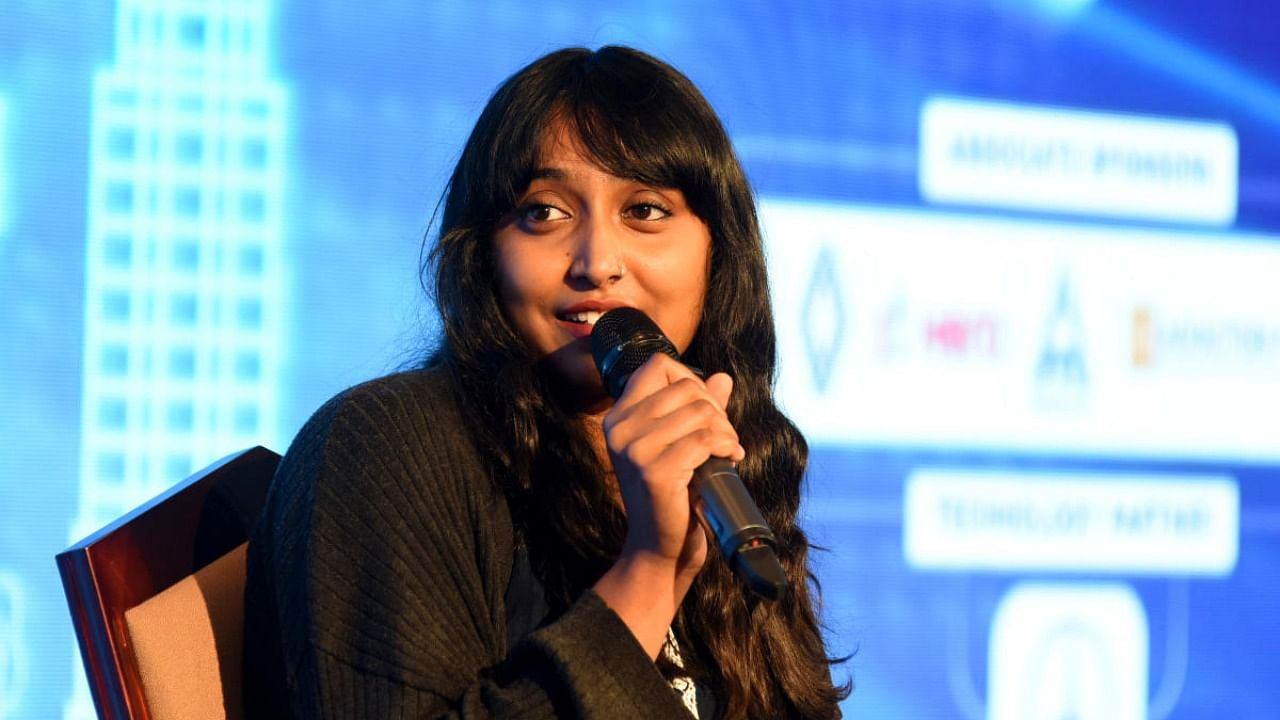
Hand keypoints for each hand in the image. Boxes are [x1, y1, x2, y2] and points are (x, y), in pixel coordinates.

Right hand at [592, 353, 742, 658]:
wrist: (660, 549)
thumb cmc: (673, 496)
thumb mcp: (682, 445)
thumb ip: (700, 410)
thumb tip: (723, 378)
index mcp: (619, 417)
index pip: (658, 365)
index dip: (690, 380)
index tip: (703, 412)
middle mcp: (619, 427)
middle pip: (685, 387)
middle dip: (715, 410)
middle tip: (723, 439)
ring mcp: (634, 448)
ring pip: (699, 412)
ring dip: (725, 431)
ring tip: (727, 451)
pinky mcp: (654, 470)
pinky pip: (704, 439)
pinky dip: (725, 447)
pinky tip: (728, 461)